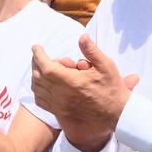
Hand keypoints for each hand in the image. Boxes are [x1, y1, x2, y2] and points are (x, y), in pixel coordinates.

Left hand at [31, 35, 138, 151]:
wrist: (116, 114)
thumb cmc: (111, 90)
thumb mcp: (106, 66)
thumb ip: (91, 51)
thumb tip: (82, 37)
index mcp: (72, 81)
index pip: (46, 66)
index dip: (38, 55)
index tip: (37, 47)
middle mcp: (62, 94)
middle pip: (38, 76)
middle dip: (36, 63)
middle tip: (39, 55)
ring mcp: (59, 105)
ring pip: (37, 89)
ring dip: (35, 76)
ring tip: (41, 68)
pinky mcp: (60, 112)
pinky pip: (41, 101)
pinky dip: (37, 91)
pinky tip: (43, 84)